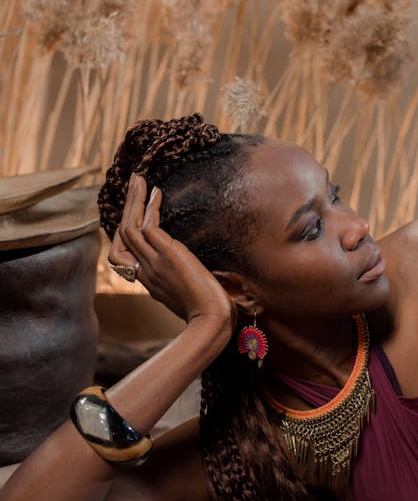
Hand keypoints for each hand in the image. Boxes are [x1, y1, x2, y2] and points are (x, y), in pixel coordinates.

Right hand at [108, 174, 234, 335]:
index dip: (126, 231)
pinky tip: (155, 192)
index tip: (136, 210)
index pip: (124, 253)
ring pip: (130, 227)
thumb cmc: (210, 313)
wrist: (212, 322)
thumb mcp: (190, 294)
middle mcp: (145, 272)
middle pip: (122, 235)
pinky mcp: (166, 256)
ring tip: (138, 179)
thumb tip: (196, 270)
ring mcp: (153, 264)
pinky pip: (148, 227)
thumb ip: (185, 280)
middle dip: (127, 208)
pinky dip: (150, 208)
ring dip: (134, 200)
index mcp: (149, 281)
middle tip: (133, 184)